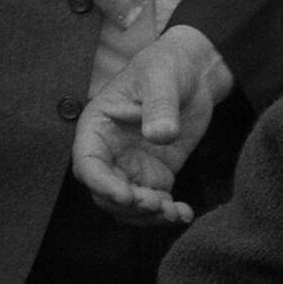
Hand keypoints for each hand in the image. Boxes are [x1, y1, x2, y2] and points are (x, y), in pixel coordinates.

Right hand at [71, 26, 232, 225]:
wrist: (195, 74)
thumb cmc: (167, 66)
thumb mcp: (161, 78)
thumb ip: (159, 106)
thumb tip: (159, 135)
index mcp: (97, 127)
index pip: (87, 164)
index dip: (101, 184)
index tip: (126, 195)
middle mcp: (109, 152)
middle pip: (104, 192)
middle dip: (128, 205)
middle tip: (156, 203)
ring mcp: (131, 167)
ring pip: (127, 206)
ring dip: (146, 216)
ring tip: (173, 212)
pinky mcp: (155, 176)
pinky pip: (153, 204)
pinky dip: (166, 215)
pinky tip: (184, 214)